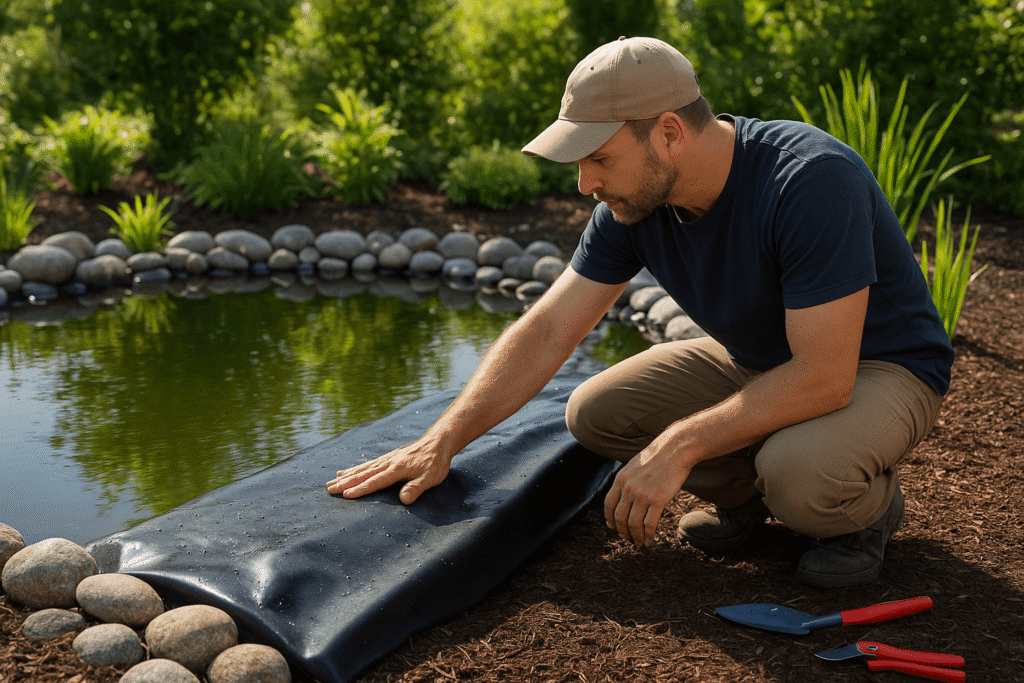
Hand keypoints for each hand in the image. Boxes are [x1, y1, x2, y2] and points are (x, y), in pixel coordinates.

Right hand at [326, 439, 450, 504]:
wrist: (438, 441)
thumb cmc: (435, 462)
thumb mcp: (430, 478)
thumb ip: (416, 488)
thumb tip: (403, 500)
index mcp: (396, 470)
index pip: (375, 482)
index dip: (360, 489)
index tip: (345, 495)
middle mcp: (388, 463)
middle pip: (363, 474)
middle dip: (345, 482)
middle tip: (328, 489)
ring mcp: (387, 459)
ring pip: (363, 468)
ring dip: (347, 475)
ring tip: (332, 481)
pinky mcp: (389, 457)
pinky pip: (368, 463)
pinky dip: (356, 468)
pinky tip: (348, 471)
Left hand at [604, 442, 690, 545]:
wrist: (675, 449)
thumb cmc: (659, 457)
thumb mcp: (635, 465)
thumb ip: (628, 480)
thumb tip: (626, 494)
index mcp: (620, 479)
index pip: (608, 504)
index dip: (609, 518)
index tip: (612, 526)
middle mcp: (628, 488)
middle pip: (619, 517)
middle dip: (622, 531)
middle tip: (627, 538)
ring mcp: (642, 495)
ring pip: (633, 523)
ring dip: (635, 536)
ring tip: (639, 542)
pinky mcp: (657, 500)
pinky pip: (649, 524)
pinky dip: (648, 534)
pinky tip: (650, 538)